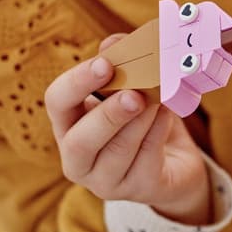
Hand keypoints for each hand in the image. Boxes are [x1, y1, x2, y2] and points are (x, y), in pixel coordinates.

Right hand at [44, 34, 211, 223]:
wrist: (175, 162)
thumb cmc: (145, 120)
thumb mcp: (133, 87)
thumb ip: (122, 62)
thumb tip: (114, 42)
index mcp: (69, 125)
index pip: (56, 102)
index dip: (77, 83)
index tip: (105, 64)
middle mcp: (78, 158)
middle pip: (80, 140)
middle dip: (108, 115)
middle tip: (134, 94)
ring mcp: (105, 181)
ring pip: (117, 152)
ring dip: (140, 121)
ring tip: (159, 100)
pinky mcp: (138, 190)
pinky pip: (146, 160)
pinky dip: (158, 132)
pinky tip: (168, 114)